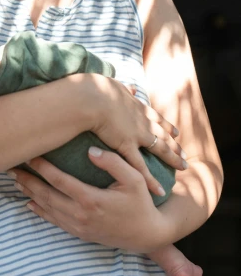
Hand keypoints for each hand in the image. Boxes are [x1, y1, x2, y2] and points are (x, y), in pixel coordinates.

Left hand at [12, 150, 165, 251]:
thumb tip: (90, 151)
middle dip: (27, 181)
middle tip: (10, 167)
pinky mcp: (79, 233)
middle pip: (46, 195)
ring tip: (15, 180)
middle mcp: (81, 215)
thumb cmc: (141, 203)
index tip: (30, 155)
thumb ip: (113, 163)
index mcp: (91, 200)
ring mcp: (78, 226)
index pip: (60, 181)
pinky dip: (39, 211)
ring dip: (30, 194)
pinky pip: (54, 221)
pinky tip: (28, 203)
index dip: (42, 168)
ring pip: (47, 209)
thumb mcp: (134, 179)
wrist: (147, 235)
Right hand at [83, 74, 186, 195]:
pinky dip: (151, 179)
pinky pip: (141, 166)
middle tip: (183, 152)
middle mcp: (142, 120)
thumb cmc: (97, 89)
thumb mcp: (115, 85)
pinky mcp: (127, 145)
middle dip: (174, 143)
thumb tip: (133, 87)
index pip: (156, 118)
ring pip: (160, 148)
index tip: (175, 132)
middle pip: (163, 133)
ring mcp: (137, 134)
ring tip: (182, 166)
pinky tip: (159, 190)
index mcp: (137, 106)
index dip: (166, 126)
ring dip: (172, 158)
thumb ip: (125, 88)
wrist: (91, 97)